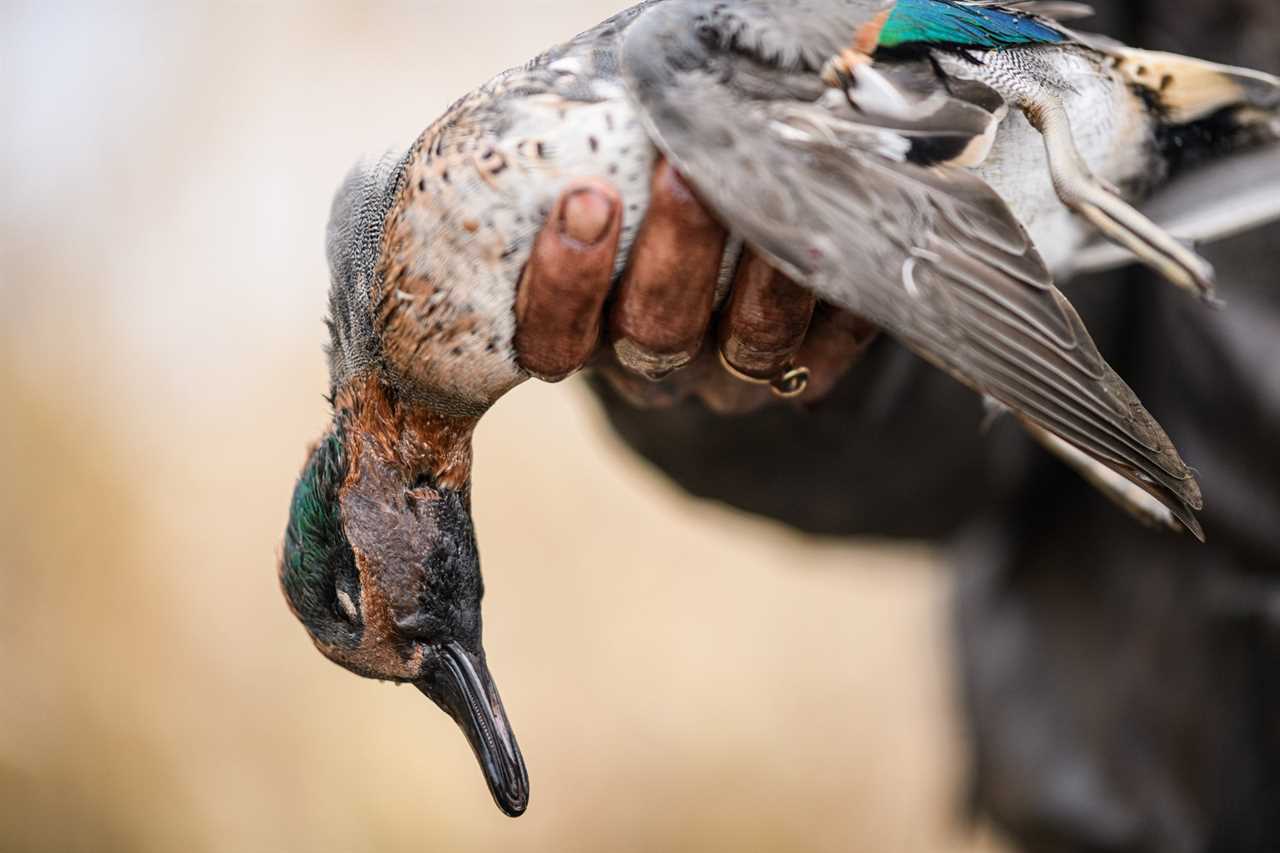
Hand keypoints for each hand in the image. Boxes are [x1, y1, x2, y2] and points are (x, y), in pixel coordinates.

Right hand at [514, 159, 877, 412]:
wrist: (732, 241)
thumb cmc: (642, 193)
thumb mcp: (607, 174)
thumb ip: (599, 145)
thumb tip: (628, 68)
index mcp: (586, 330)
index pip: (552, 336)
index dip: (564, 281)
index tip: (585, 198)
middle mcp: (656, 361)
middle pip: (657, 333)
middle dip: (672, 253)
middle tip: (679, 173)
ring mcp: (734, 372)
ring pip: (748, 343)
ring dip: (762, 274)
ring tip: (776, 194)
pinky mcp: (808, 371)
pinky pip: (828, 345)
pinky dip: (837, 294)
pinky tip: (844, 233)